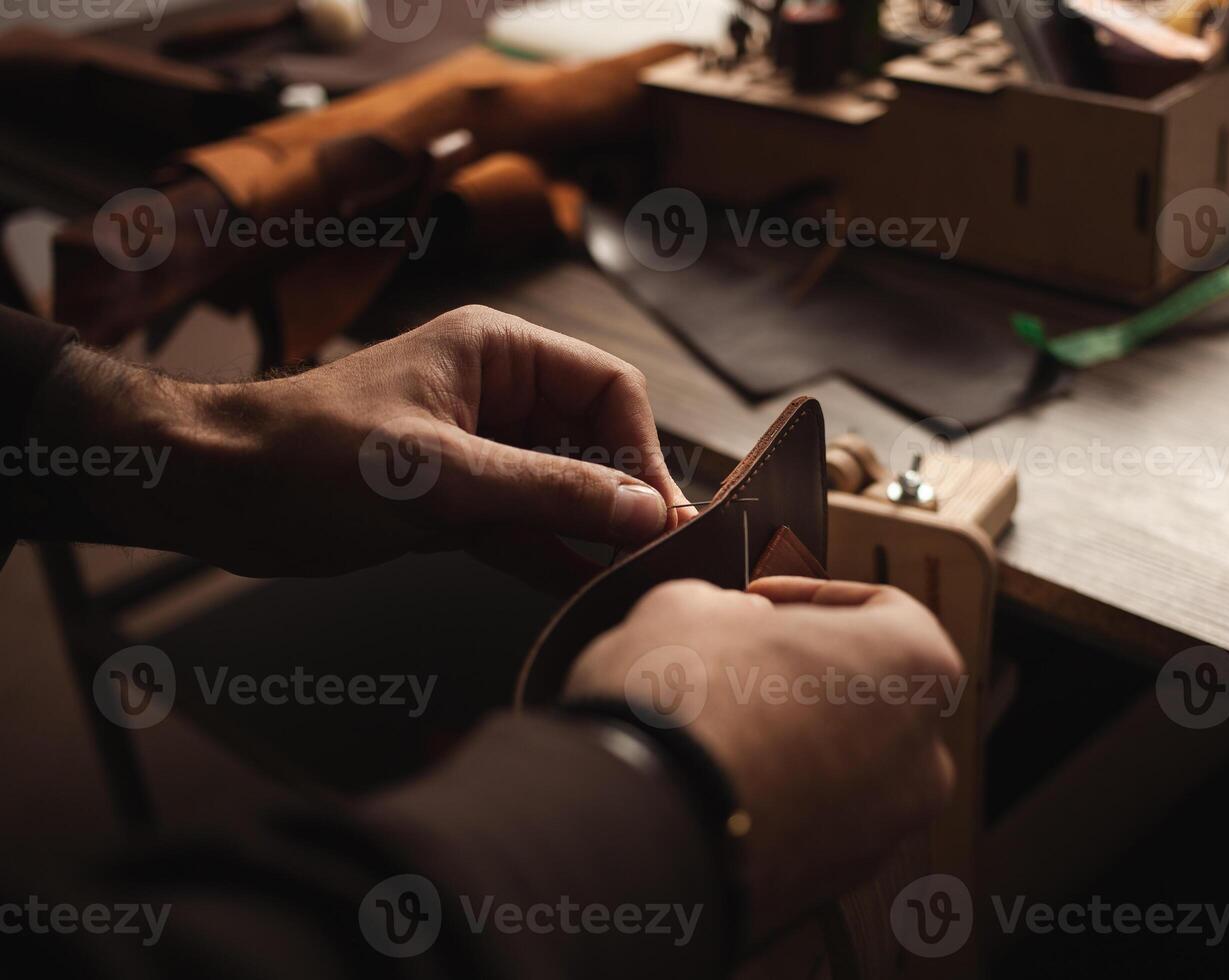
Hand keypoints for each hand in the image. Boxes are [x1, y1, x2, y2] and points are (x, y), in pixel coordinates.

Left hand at [24, 305, 690, 578]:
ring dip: (594, 532)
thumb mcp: (439, 475)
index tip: (660, 514)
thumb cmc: (308, 455)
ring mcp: (476, 451)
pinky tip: (584, 588)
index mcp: (497, 353)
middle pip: (594, 441)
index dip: (644, 450)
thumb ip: (549, 491)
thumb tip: (645, 512)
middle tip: (658, 554)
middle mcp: (496, 395)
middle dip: (626, 495)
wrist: (213, 490)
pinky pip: (524, 528)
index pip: (609, 388)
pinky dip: (552, 556)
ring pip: (563, 489)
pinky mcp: (454, 503)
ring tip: (634, 578)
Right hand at [563, 576, 962, 938]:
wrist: (638, 830)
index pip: (884, 610)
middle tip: (734, 662)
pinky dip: (768, 803)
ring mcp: (882, 835)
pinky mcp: (830, 890)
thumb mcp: (689, 607)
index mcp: (918, 667)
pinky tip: (706, 783)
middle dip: (802, 677)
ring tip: (710, 726)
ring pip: (839, 768)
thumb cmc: (681, 700)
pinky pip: (805, 826)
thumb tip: (735, 624)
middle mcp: (921, 758)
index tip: (758, 599)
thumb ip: (732, 607)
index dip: (810, 595)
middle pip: (867, 697)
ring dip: (785, 742)